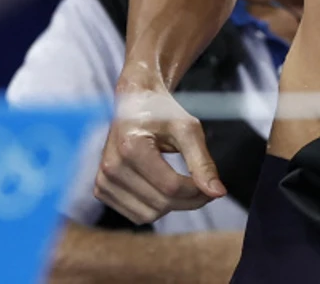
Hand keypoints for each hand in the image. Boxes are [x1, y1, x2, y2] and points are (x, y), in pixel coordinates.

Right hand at [96, 87, 224, 223]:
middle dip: (189, 200)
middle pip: (161, 203)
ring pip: (149, 215)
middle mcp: (111, 165)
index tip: (211, 185)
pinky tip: (159, 186)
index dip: (198, 191)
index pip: (171, 186)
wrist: (134, 103)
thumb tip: (218, 193)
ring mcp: (103, 179)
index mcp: (131, 146)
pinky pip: (136, 215)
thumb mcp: (188, 129)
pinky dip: (154, 207)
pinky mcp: (101, 189)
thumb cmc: (162, 113)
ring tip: (179, 183)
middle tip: (202, 186)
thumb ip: (203, 162)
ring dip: (172, 205)